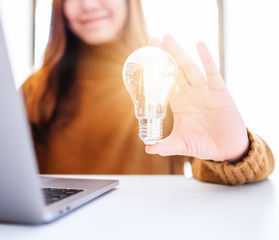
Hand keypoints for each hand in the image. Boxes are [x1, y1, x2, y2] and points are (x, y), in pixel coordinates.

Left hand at [146, 35, 248, 161]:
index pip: (163, 82)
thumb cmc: (203, 144)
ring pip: (189, 67)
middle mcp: (189, 93)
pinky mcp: (219, 92)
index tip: (143, 58)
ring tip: (167, 37)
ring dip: (178, 52)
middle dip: (163, 55)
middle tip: (151, 39)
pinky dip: (207, 58)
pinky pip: (212, 73)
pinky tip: (199, 44)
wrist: (226, 149)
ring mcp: (203, 91)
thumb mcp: (181, 144)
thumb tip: (148, 148)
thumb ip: (165, 146)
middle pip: (174, 70)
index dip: (154, 71)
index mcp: (178, 102)